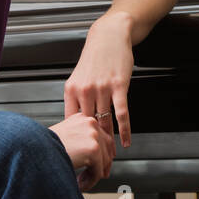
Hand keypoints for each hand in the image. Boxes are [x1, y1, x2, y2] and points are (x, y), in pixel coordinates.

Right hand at [48, 113, 112, 191]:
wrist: (32, 151)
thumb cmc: (42, 147)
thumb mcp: (64, 137)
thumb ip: (80, 142)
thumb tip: (96, 157)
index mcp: (82, 118)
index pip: (102, 136)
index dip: (102, 154)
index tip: (100, 166)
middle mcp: (90, 123)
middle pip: (107, 147)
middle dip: (102, 165)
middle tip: (92, 177)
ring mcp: (93, 135)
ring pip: (104, 161)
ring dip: (93, 175)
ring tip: (81, 182)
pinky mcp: (93, 149)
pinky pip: (98, 172)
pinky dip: (90, 182)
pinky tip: (79, 184)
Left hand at [62, 11, 134, 187]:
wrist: (108, 37)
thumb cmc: (95, 59)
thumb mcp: (79, 77)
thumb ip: (77, 99)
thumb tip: (75, 122)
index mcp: (71, 90)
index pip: (71, 122)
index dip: (75, 139)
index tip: (78, 153)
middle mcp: (84, 90)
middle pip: (88, 126)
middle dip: (92, 145)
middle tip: (96, 162)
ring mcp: (101, 88)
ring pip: (105, 122)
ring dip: (109, 141)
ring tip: (111, 156)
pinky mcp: (118, 86)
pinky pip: (121, 113)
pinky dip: (125, 130)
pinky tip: (126, 142)